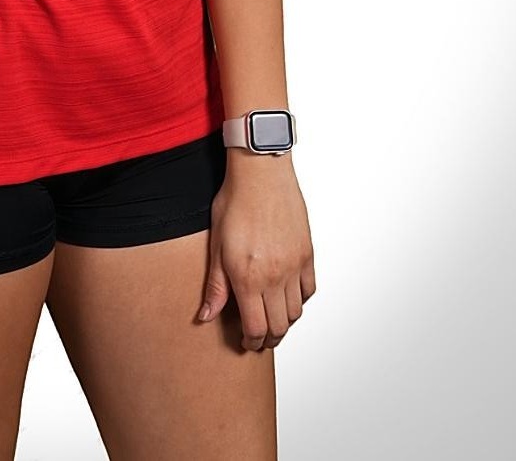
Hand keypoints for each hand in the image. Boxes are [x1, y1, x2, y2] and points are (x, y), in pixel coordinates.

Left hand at [198, 156, 315, 349]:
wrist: (261, 172)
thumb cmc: (234, 202)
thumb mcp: (216, 245)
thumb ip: (215, 285)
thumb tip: (206, 317)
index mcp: (248, 277)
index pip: (256, 328)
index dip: (252, 341)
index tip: (247, 342)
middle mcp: (275, 277)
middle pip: (280, 326)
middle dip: (270, 338)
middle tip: (261, 337)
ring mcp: (294, 266)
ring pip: (297, 311)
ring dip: (286, 321)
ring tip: (274, 319)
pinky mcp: (307, 253)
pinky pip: (309, 289)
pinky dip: (301, 299)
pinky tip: (289, 296)